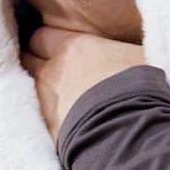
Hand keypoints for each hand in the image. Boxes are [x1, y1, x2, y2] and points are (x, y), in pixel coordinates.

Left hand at [21, 27, 143, 141]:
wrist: (131, 132)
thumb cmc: (141, 88)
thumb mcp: (140, 57)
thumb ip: (124, 50)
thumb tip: (131, 48)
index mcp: (74, 48)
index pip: (42, 36)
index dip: (47, 41)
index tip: (55, 46)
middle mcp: (54, 71)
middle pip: (28, 59)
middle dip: (36, 61)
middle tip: (50, 67)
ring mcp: (48, 102)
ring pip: (31, 89)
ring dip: (40, 89)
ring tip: (55, 95)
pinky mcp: (49, 132)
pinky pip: (39, 118)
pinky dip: (46, 116)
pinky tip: (60, 120)